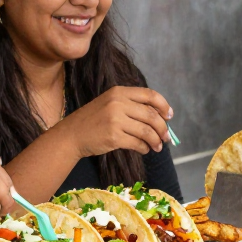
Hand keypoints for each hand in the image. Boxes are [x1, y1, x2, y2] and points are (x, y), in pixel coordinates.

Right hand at [54, 87, 171, 158]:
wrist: (72, 134)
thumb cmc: (94, 120)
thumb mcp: (110, 104)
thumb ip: (131, 106)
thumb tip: (160, 117)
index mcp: (119, 92)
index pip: (150, 95)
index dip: (163, 105)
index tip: (169, 116)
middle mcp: (118, 103)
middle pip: (151, 115)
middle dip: (163, 128)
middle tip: (167, 137)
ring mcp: (115, 120)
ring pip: (147, 131)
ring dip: (156, 141)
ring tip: (158, 147)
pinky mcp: (113, 137)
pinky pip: (137, 143)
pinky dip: (145, 148)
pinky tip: (145, 150)